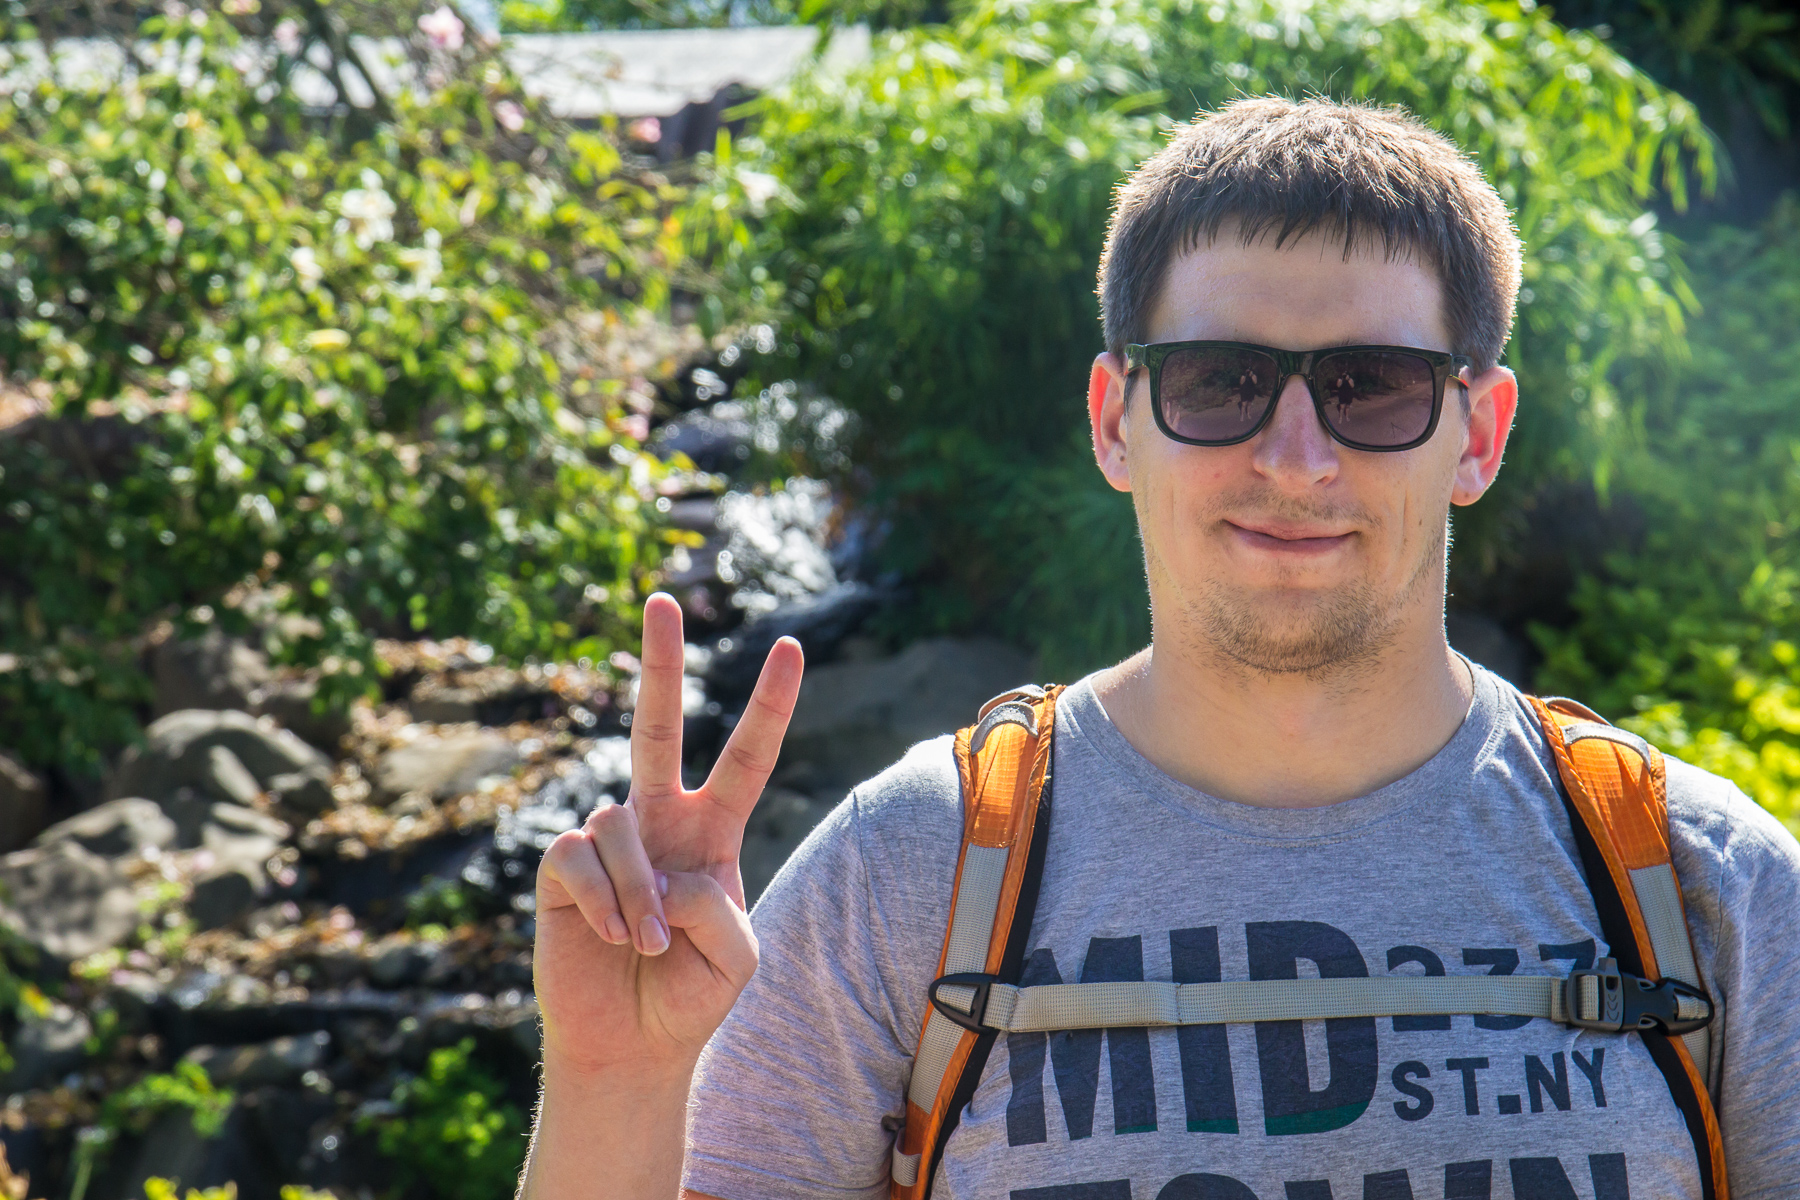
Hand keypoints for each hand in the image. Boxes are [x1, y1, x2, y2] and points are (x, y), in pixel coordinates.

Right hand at [532, 592, 803, 1078]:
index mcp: (713, 831)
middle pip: (655, 727)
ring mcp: (608, 840)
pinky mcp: (562, 868)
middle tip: (663, 598)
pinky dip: (604, 903)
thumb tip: (661, 871)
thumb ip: (718, 907)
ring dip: (639, 895)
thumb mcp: (738, 958)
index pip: (747, 757)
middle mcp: (658, 820)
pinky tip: (611, 939)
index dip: (769, 705)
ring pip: (620, 822)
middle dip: (660, 661)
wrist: (633, 1044)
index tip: (790, 648)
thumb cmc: (691, 994)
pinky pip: (582, 857)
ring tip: (647, 944)